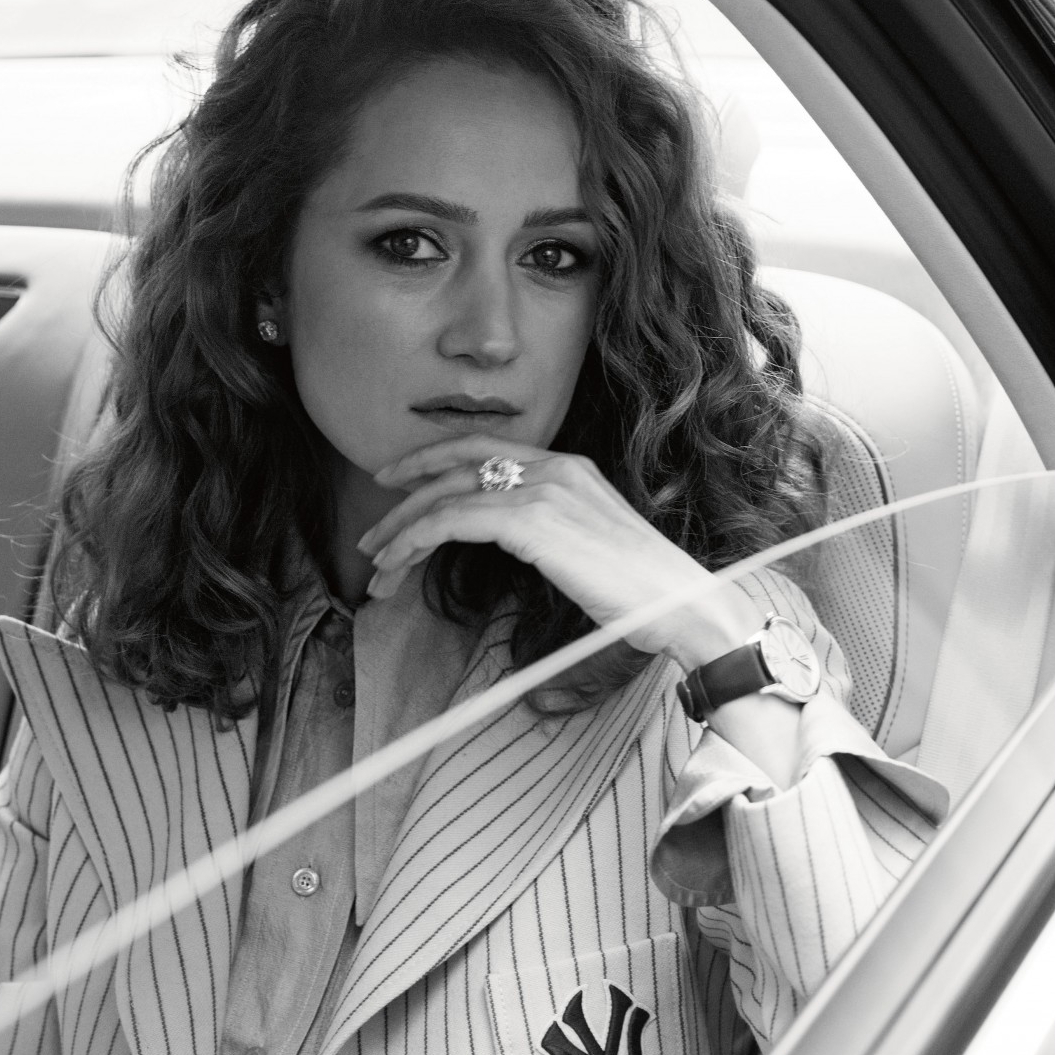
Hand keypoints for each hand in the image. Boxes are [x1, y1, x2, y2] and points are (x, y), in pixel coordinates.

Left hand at [357, 434, 760, 670]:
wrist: (682, 604)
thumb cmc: (646, 594)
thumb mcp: (593, 550)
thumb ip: (556, 537)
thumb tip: (526, 551)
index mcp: (570, 468)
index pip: (485, 450)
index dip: (432, 461)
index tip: (397, 484)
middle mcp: (554, 468)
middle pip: (456, 466)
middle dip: (404, 498)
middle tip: (372, 536)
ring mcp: (544, 491)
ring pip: (447, 496)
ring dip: (401, 531)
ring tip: (376, 566)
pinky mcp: (533, 522)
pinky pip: (453, 520)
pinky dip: (415, 539)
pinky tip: (398, 563)